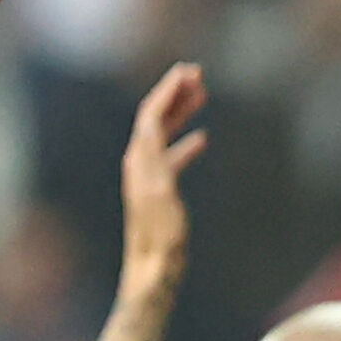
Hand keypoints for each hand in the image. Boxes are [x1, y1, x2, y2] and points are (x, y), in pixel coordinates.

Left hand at [119, 61, 207, 291]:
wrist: (153, 270)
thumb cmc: (161, 237)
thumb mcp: (160, 193)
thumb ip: (154, 157)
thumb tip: (150, 125)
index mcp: (140, 160)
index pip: (151, 114)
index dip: (168, 91)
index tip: (188, 71)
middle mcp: (139, 163)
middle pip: (154, 118)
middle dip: (175, 94)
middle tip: (197, 75)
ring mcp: (147, 176)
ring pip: (164, 134)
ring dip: (181, 113)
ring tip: (202, 97)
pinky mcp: (158, 190)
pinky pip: (172, 155)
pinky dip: (185, 141)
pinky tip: (201, 140)